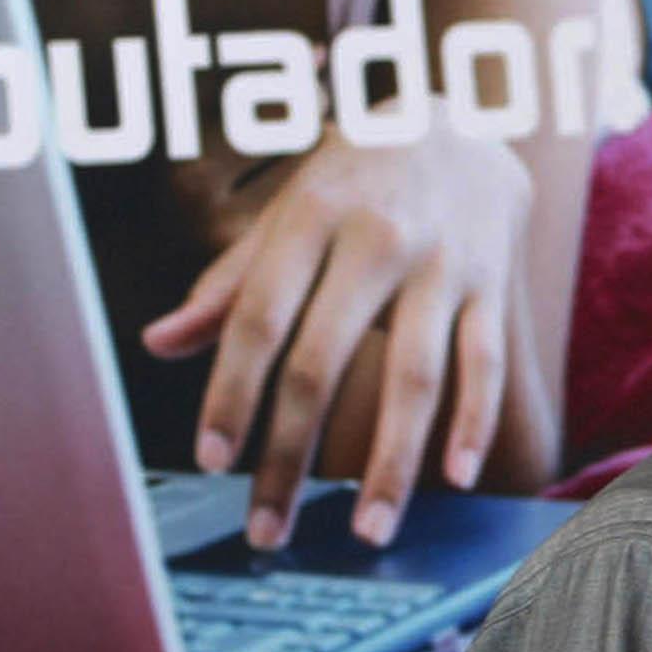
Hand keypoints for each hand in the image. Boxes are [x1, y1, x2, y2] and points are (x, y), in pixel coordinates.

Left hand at [139, 126, 532, 548]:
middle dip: (290, 454)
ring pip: (414, 376)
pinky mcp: (492, 283)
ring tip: (367, 533)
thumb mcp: (288, 211)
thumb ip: (230, 282)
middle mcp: (376, 237)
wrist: (466, 118)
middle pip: (324, 361)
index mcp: (310, 216)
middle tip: (268, 529)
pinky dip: (473, 423)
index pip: (259, 317)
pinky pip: (483, 362)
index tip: (213, 460)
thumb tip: (158, 344)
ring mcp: (441, 262)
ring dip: (391, 464)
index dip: (231, 392)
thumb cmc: (355, 178)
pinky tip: (455, 479)